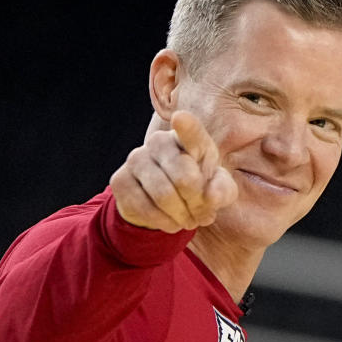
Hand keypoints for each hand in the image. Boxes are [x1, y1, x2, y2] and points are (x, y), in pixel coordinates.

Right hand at [109, 111, 238, 232]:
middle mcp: (159, 142)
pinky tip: (170, 222)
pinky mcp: (120, 180)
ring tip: (188, 220)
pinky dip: (163, 222)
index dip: (185, 126)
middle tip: (203, 214)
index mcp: (187, 138)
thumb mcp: (218, 189)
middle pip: (184, 178)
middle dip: (198, 203)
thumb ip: (222, 189)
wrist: (165, 204)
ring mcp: (136, 158)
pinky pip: (144, 208)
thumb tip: (210, 195)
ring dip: (182, 216)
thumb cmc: (199, 188)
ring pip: (163, 195)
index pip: (189, 130)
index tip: (180, 119)